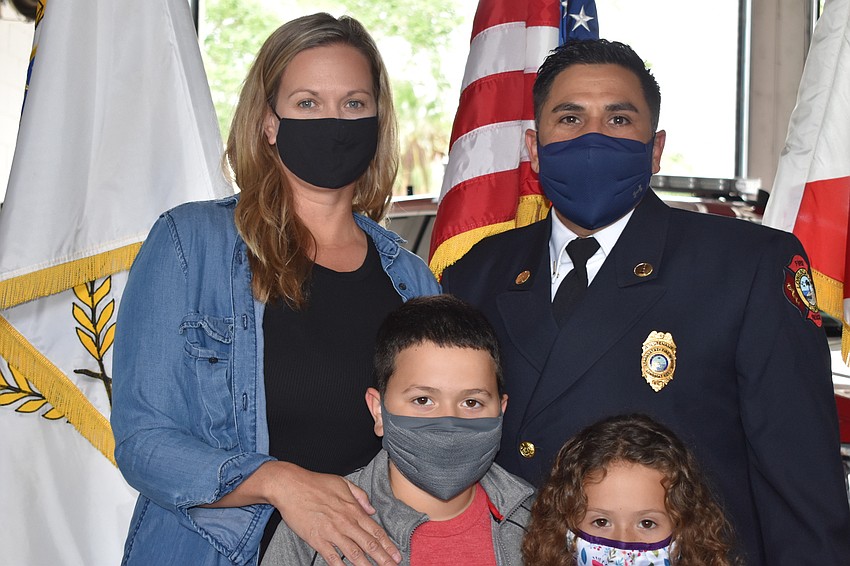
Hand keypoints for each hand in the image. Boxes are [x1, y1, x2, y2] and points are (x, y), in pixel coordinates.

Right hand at [271, 462, 401, 565]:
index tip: (397, 555)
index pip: (375, 531)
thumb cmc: (315, 483)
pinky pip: (332, 557)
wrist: (290, 486)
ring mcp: (332, 532)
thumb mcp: (342, 482)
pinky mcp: (317, 539)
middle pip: (369, 544)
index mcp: (353, 509)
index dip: (388, 545)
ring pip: (354, 554)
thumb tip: (371, 509)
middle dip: (384, 559)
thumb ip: (360, 496)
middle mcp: (346, 522)